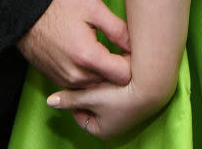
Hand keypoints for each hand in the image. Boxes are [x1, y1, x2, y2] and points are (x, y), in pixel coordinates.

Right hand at [17, 0, 130, 88]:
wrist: (27, 19)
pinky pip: (85, 86)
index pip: (124, 75)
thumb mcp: (93, 8)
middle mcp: (78, 75)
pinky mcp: (61, 83)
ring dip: (104, 74)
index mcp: (88, 56)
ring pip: (99, 86)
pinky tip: (88, 58)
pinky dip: (90, 76)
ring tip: (102, 53)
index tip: (127, 50)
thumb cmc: (60, 9)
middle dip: (118, 68)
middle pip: (112, 83)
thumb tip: (134, 45)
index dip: (130, 62)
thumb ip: (117, 28)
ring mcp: (68, 82)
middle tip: (117, 49)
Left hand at [46, 77, 171, 139]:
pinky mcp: (131, 101)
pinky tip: (108, 70)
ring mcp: (122, 114)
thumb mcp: (90, 97)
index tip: (74, 83)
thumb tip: (50, 102)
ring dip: (98, 85)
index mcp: (101, 131)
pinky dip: (109, 82)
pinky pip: (113, 91)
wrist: (151, 85)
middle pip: (91, 106)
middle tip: (83, 76)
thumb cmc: (118, 95)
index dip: (75, 97)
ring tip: (95, 71)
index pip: (79, 114)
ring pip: (102, 97)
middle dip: (87, 90)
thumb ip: (70, 99)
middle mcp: (112, 126)